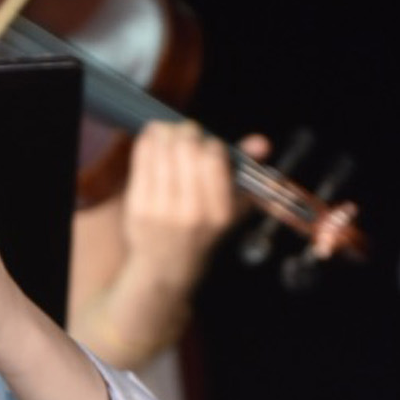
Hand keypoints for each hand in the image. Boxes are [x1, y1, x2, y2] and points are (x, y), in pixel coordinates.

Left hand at [122, 121, 268, 290]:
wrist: (167, 267)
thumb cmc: (202, 232)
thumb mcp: (231, 208)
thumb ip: (245, 171)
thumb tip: (261, 142)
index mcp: (220, 212)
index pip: (214, 159)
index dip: (210, 142)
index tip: (207, 142)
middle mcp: (191, 212)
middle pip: (187, 149)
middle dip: (186, 132)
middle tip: (185, 132)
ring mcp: (162, 210)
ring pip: (163, 151)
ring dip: (165, 133)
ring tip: (167, 132)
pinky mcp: (138, 207)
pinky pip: (141, 161)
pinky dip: (147, 143)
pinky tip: (152, 141)